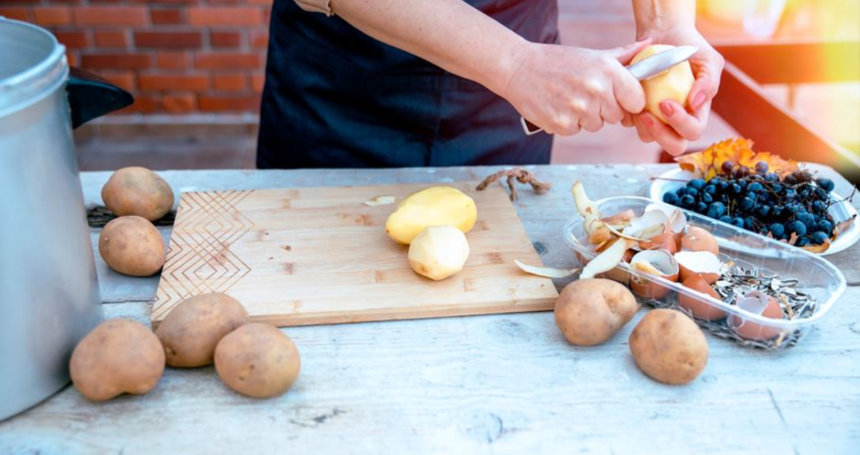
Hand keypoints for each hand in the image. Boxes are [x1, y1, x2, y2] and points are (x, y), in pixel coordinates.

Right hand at [504, 40, 651, 135]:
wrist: (519, 68)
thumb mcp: (592, 55)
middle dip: (604, 109)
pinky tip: (557, 106)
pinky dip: (567, 122)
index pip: (636, 101)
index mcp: (608, 72)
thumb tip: (649, 45)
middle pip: (616, 116)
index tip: (617, 97)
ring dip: (585, 117)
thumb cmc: (558, 61)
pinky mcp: (562, 125)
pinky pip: (575, 131)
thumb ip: (623, 56)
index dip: (627, 101)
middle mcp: (596, 91)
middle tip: (584, 93)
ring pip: (595, 125)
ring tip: (568, 98)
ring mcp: (579, 110)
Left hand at [624, 24, 724, 154]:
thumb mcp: (708, 59)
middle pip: (674, 145)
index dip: (681, 124)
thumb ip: (709, 81)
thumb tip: (697, 103)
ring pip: (649, 138)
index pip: (693, 131)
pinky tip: (627, 98)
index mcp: (696, 111)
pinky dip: (628, 115)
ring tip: (637, 106)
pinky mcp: (638, 110)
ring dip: (642, 126)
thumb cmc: (688, 47)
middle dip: (661, 134)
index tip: (666, 103)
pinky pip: (631, 124)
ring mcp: (657, 116)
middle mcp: (677, 118)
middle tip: (647, 115)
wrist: (663, 33)